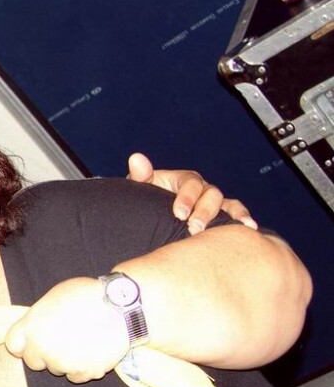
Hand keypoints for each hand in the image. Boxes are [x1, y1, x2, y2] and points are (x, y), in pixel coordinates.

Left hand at [3, 278, 129, 383]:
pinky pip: (75, 376)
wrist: (121, 308)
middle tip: (60, 341)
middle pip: (32, 361)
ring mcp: (62, 362)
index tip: (31, 341)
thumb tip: (36, 328)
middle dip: (43, 354)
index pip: (13, 344)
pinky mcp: (83, 373)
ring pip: (55, 369)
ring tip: (82, 341)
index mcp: (33, 325)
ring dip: (64, 360)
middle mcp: (43, 347)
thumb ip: (39, 316)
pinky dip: (81, 367)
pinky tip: (92, 350)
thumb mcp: (55, 297)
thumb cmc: (88, 296)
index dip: (23, 343)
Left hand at [126, 152, 256, 234]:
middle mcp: (201, 189)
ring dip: (231, 216)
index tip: (178, 213)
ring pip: (228, 205)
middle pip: (211, 194)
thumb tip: (136, 158)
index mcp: (183, 180)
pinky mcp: (220, 218)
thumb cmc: (144, 202)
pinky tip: (251, 229)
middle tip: (194, 228)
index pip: (190, 184)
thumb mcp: (140, 190)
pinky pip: (235, 216)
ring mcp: (212, 203)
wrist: (150, 219)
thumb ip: (140, 176)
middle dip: (205, 211)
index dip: (186, 197)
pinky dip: (243, 221)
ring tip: (236, 228)